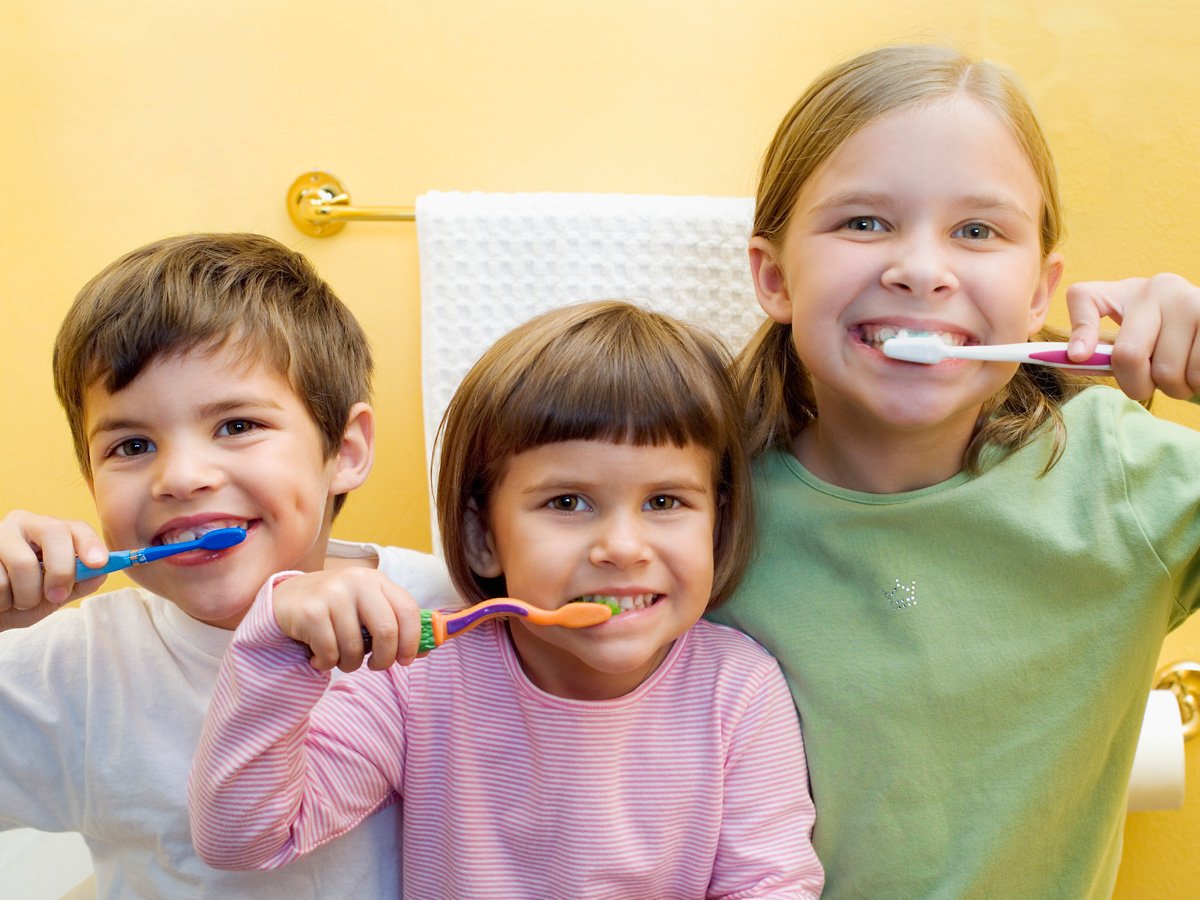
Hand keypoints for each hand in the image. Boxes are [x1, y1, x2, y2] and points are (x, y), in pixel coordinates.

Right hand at [0, 511, 108, 629]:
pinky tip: (0, 598)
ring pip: (24, 563)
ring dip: (26, 595)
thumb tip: (101, 572)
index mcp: (49, 531)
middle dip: (61, 571)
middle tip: (56, 597)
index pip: (76, 527)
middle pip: (54, 532)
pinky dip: (3, 599)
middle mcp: (23, 523)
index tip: (99, 564)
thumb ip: (79, 583)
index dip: (90, 543)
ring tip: (17, 600)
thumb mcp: (55, 595)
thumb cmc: (22, 600)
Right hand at [272, 568, 424, 671]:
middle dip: (384, 659)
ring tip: (339, 657)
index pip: (408, 610)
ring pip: (355, 648)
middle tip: (375, 666)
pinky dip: (326, 663)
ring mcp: (332, 594)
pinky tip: (318, 655)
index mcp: (376, 580)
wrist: (285, 599)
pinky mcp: (310, 611)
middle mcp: (357, 582)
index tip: (405, 660)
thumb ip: (395, 624)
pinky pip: (330, 653)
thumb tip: (429, 649)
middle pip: (387, 631)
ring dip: (349, 664)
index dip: (412, 641)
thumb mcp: (367, 609)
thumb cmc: (334, 610)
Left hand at [1066, 274, 1199, 401]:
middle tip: (1151, 384)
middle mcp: (1159, 287)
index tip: (1078, 356)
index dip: (1079, 331)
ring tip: (1181, 374)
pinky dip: (1197, 383)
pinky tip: (1197, 370)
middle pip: (1127, 355)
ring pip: (1169, 372)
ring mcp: (1192, 299)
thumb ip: (1098, 349)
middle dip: (1137, 385)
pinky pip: (1199, 372)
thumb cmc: (1163, 335)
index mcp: (1126, 290)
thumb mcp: (1129, 334)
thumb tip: (1074, 358)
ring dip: (1175, 388)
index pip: (1085, 299)